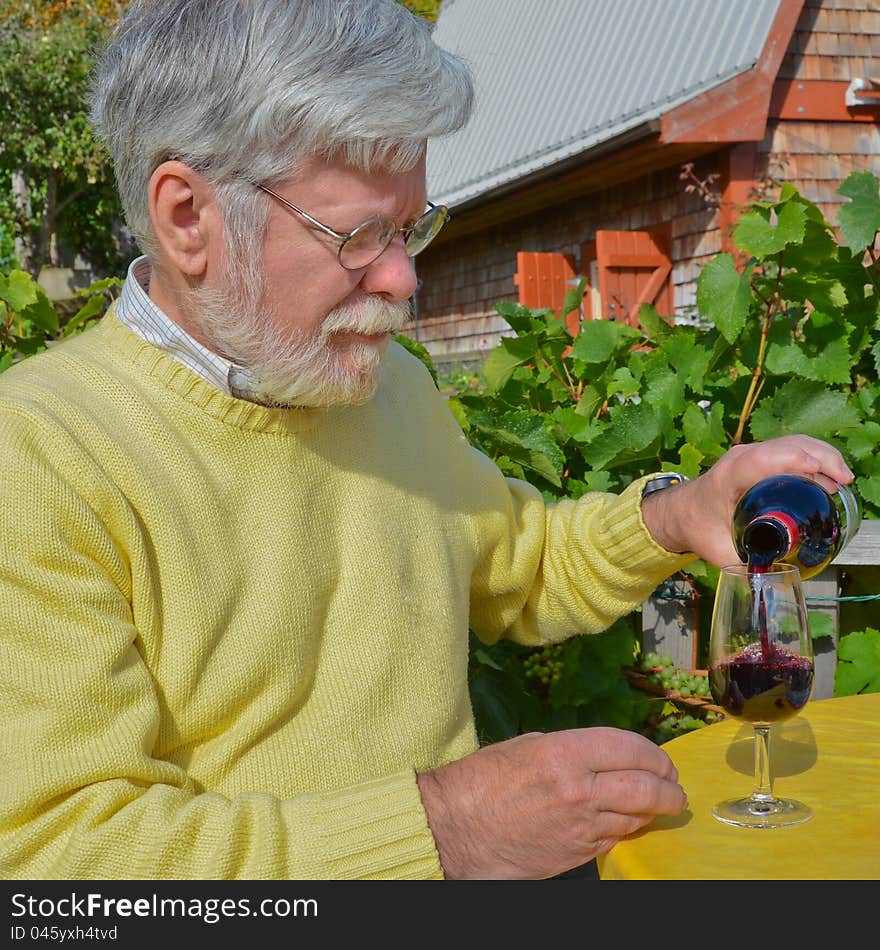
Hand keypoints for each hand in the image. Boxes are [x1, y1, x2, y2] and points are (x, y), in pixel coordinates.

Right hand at [416, 727, 686, 878]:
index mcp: (565, 753)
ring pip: (636, 818)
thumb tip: (604, 758)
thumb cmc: (484, 779)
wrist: (457, 828)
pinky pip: (615, 839)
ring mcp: (581, 826)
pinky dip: (629, 828)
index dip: (653, 754)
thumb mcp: (529, 747)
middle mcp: (580, 790)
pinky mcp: (577, 854)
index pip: (630, 748)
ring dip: (654, 811)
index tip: (660, 760)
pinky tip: (630, 821)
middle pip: (646, 788)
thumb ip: (571, 750)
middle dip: (669, 788)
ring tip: (661, 804)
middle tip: (674, 786)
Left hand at [642, 434, 853, 566]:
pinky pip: (790, 447)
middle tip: (843, 482)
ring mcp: (749, 453)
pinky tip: (828, 475)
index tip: (820, 475)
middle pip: (786, 446)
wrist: (680, 510)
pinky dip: (813, 455)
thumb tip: (772, 583)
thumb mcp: (717, 550)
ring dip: (822, 455)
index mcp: (728, 478)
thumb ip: (743, 567)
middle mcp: (740, 459)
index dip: (793, 461)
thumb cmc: (697, 527)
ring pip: (792, 443)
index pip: (762, 460)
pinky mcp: (758, 455)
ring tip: (842, 481)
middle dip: (821, 458)